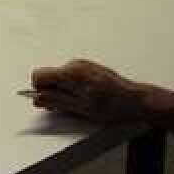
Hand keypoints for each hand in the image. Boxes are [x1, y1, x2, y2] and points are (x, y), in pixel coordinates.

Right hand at [29, 60, 148, 124]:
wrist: (136, 100)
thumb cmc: (114, 105)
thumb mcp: (81, 108)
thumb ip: (56, 101)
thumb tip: (38, 98)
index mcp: (70, 73)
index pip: (39, 76)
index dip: (39, 91)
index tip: (46, 103)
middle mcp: (75, 65)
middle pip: (49, 77)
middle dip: (52, 93)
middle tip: (66, 108)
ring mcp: (82, 65)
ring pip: (60, 78)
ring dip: (64, 92)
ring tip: (80, 105)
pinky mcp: (88, 69)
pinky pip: (70, 77)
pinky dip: (72, 89)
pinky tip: (86, 99)